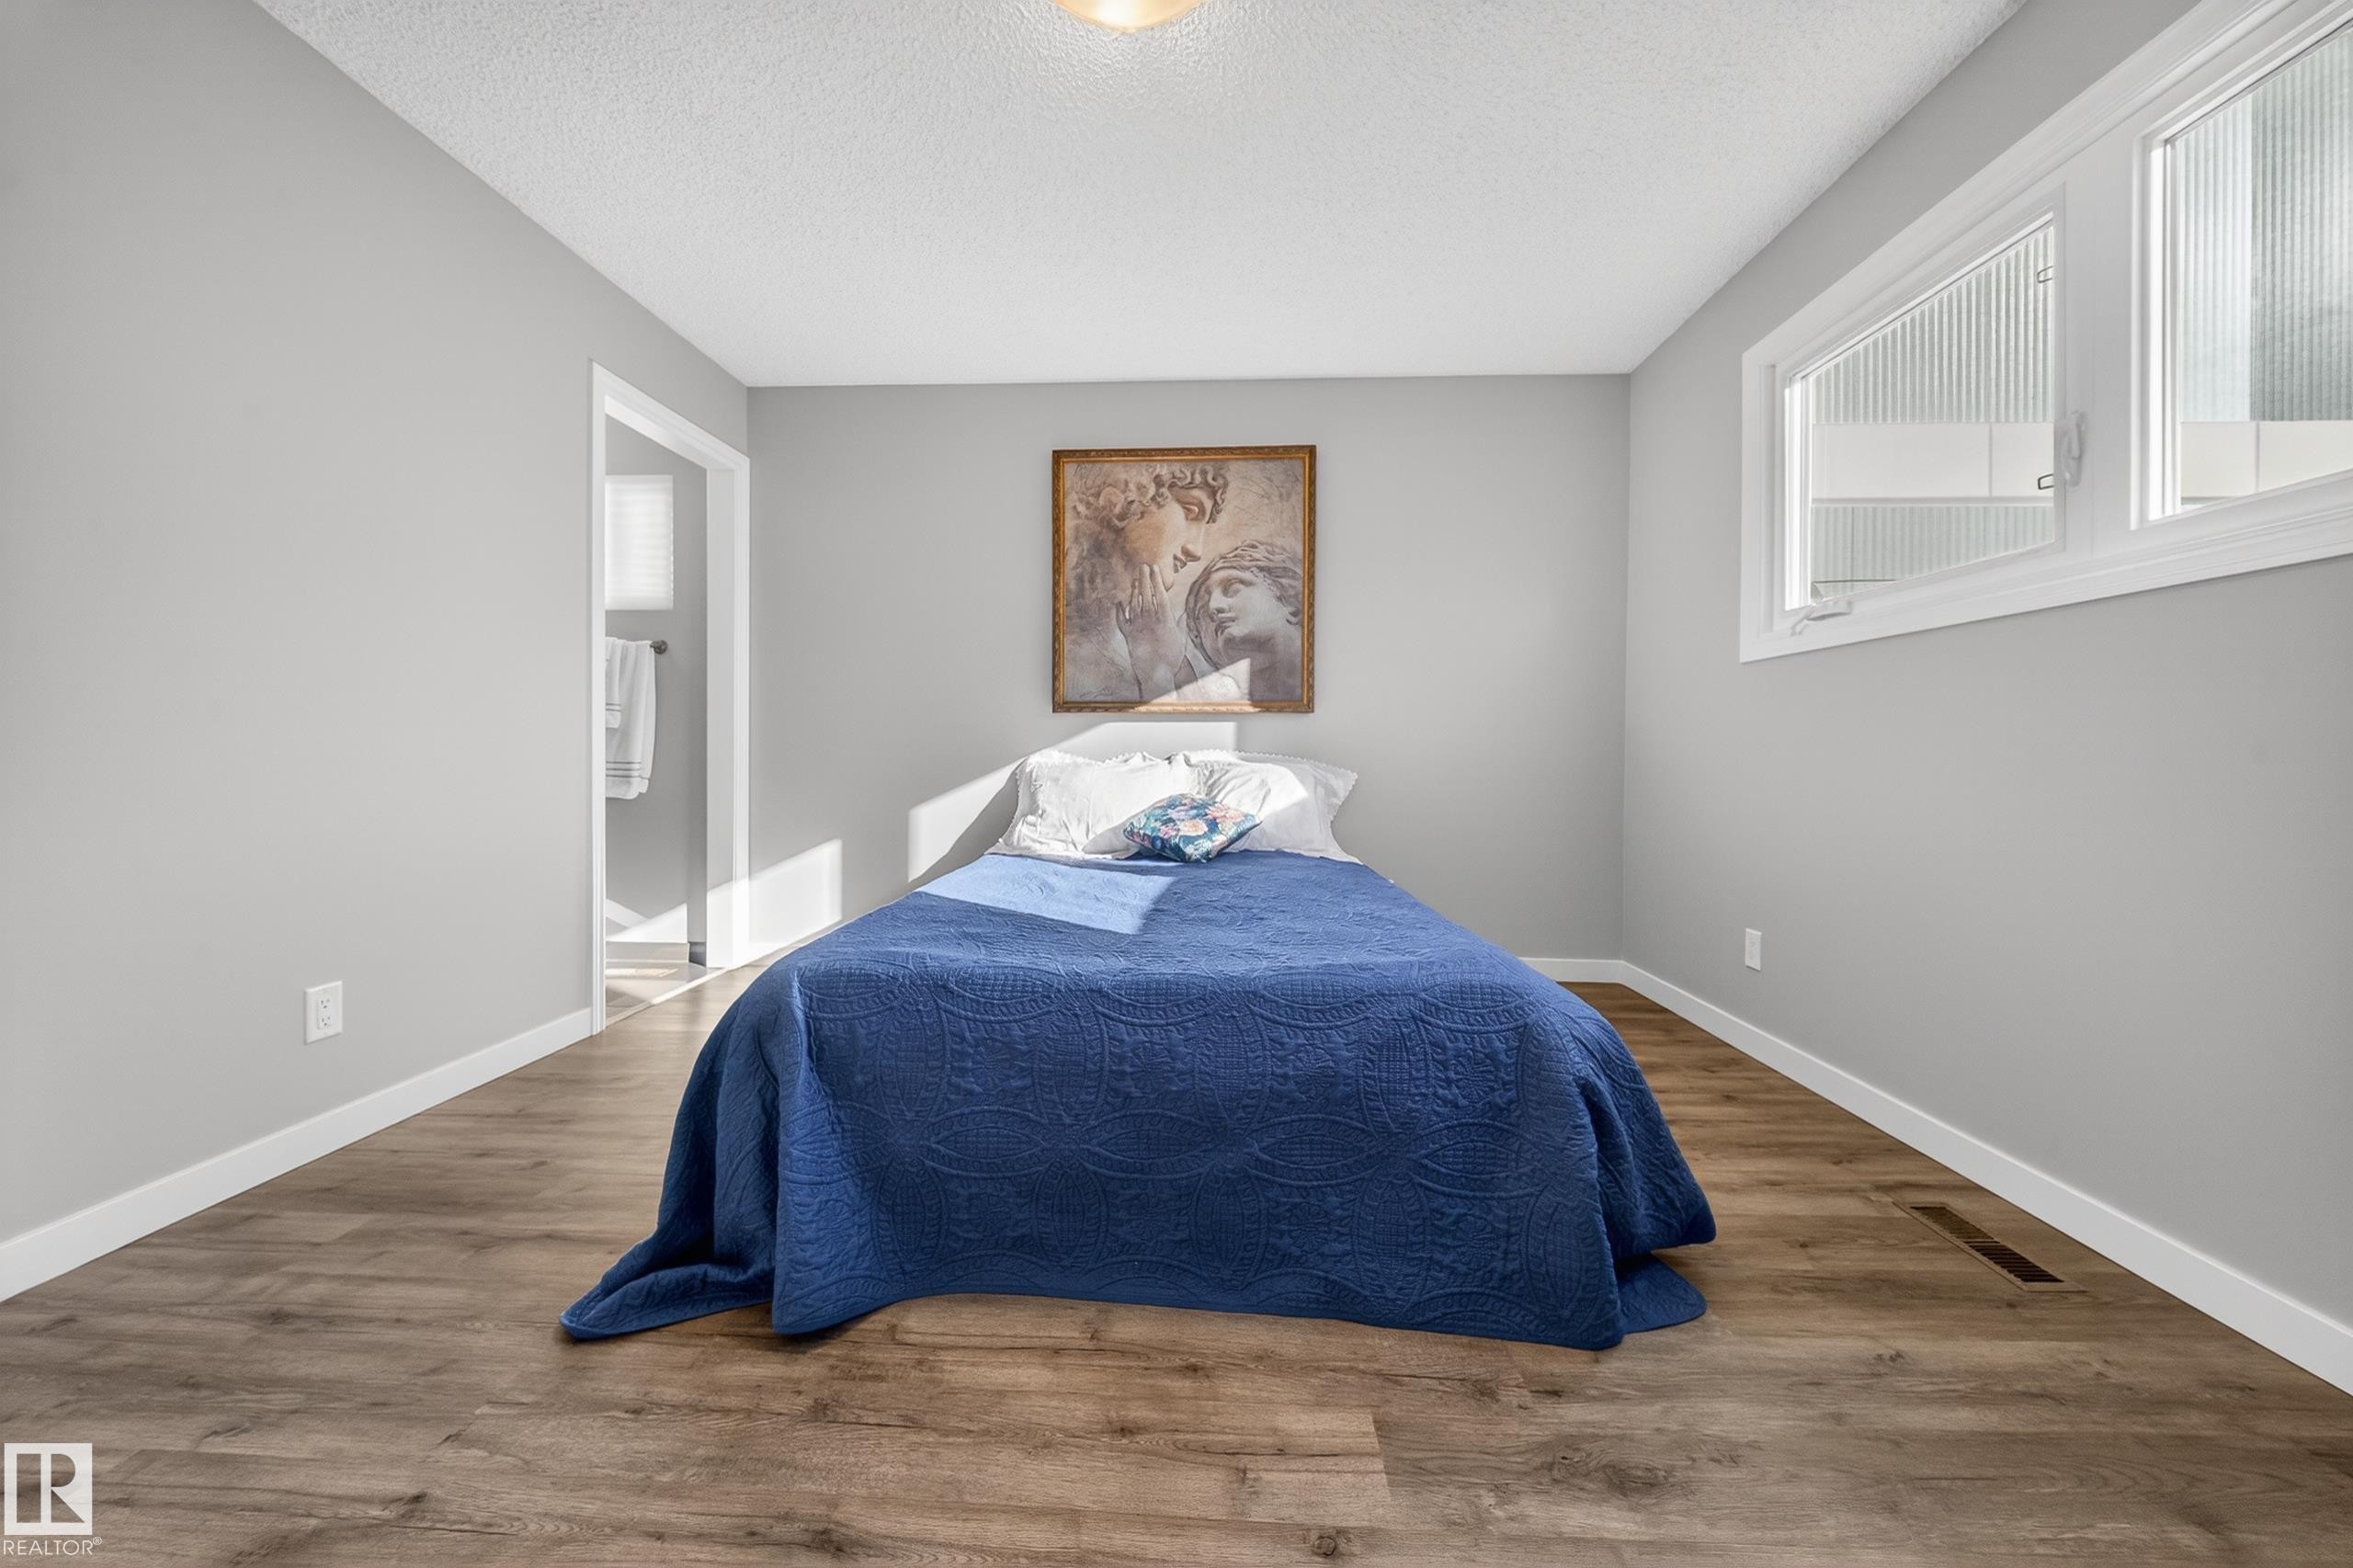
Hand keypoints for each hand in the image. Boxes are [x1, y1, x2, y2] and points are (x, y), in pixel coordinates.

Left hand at [1112, 565, 1188, 698]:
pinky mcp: (1128, 635)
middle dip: (1144, 579)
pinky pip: (1122, 620)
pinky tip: (1119, 603)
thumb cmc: (1172, 659)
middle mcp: (1150, 620)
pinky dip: (1120, 611)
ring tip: (1135, 579)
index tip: (1155, 568)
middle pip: (1146, 594)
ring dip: (1134, 590)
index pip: (1160, 594)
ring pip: (1134, 603)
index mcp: (1164, 619)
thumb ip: (1180, 624)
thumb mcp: (1180, 640)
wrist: (1155, 674)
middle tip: (1142, 566)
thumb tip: (1183, 613)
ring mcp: (1138, 626)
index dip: (1157, 580)